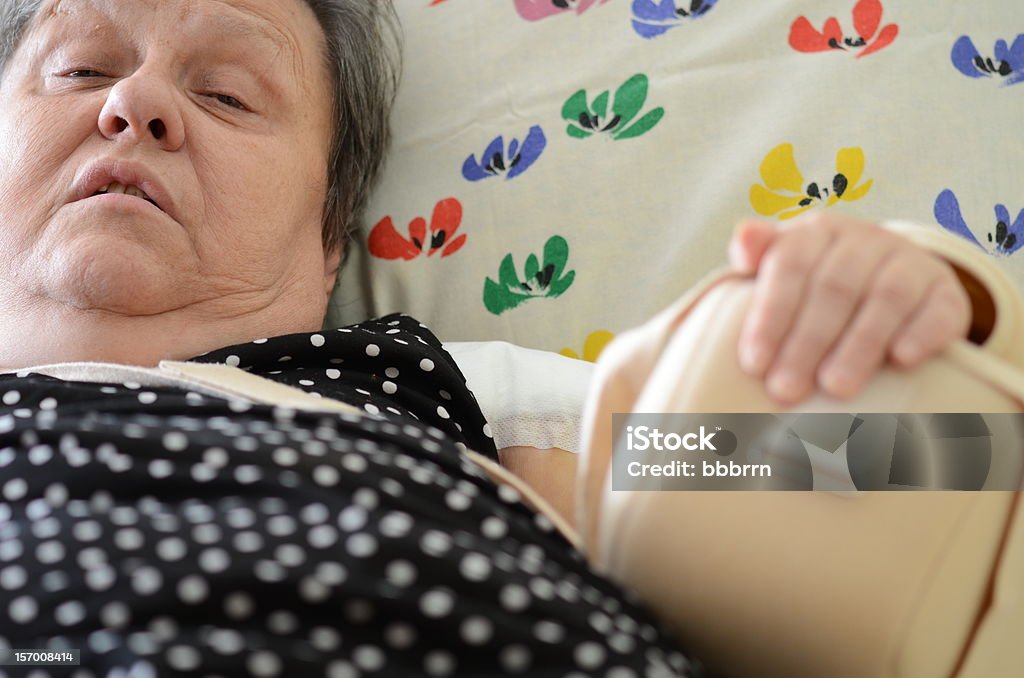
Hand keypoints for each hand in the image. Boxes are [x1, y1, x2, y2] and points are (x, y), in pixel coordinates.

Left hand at [728, 213, 971, 402]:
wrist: (892, 277)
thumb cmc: (818, 281)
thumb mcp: (785, 265)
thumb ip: (759, 254)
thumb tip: (744, 239)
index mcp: (817, 232)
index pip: (790, 265)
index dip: (771, 315)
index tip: (754, 364)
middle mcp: (865, 240)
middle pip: (834, 288)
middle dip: (807, 342)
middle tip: (786, 389)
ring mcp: (910, 262)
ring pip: (886, 298)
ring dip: (859, 345)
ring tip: (835, 388)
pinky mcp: (946, 292)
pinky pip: (939, 309)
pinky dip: (922, 335)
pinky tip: (902, 361)